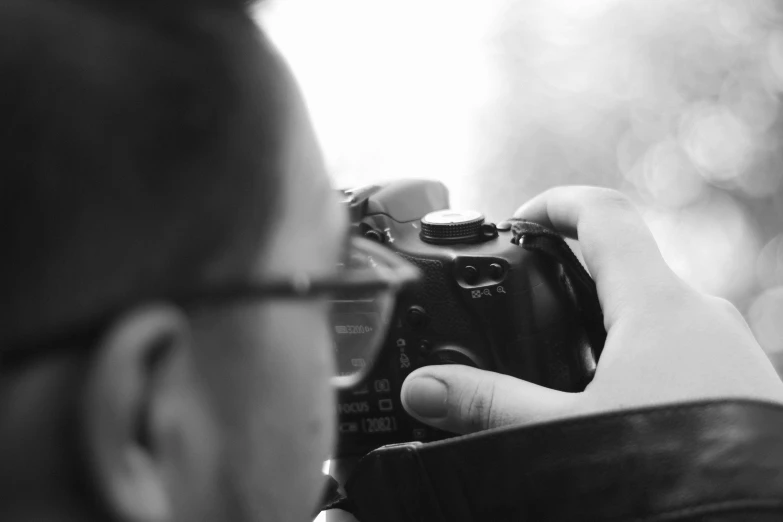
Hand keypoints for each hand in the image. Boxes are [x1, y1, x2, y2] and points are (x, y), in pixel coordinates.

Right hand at [401, 186, 782, 434]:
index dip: (554, 204)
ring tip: (556, 363)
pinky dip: (632, 359)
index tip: (516, 221)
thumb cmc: (684, 476)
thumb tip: (425, 387)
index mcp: (659, 305)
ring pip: (652, 313)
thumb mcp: (570, 434)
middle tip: (520, 302)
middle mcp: (700, 316)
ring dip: (600, 324)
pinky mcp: (735, 388)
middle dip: (568, 276)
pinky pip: (676, 351)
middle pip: (625, 265)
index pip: (604, 214)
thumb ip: (493, 405)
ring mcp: (725, 352)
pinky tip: (608, 406)